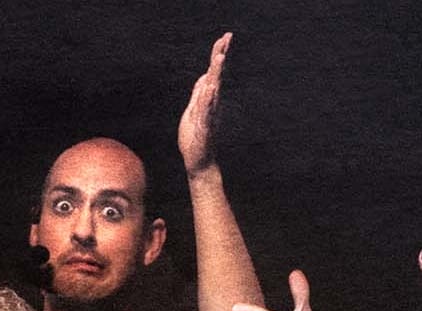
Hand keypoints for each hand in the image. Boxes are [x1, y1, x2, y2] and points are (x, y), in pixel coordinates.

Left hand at [178, 32, 230, 176]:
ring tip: (220, 57)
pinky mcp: (205, 129)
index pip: (214, 73)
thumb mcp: (194, 112)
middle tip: (227, 37)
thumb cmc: (196, 139)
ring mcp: (209, 116)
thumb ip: (199, 95)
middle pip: (216, 76)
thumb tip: (204, 78)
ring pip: (213, 91)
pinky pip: (207, 112)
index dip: (219, 54)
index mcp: (208, 100)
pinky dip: (208, 100)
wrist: (200, 163)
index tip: (226, 36)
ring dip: (216, 74)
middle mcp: (212, 105)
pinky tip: (211, 89)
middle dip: (220, 56)